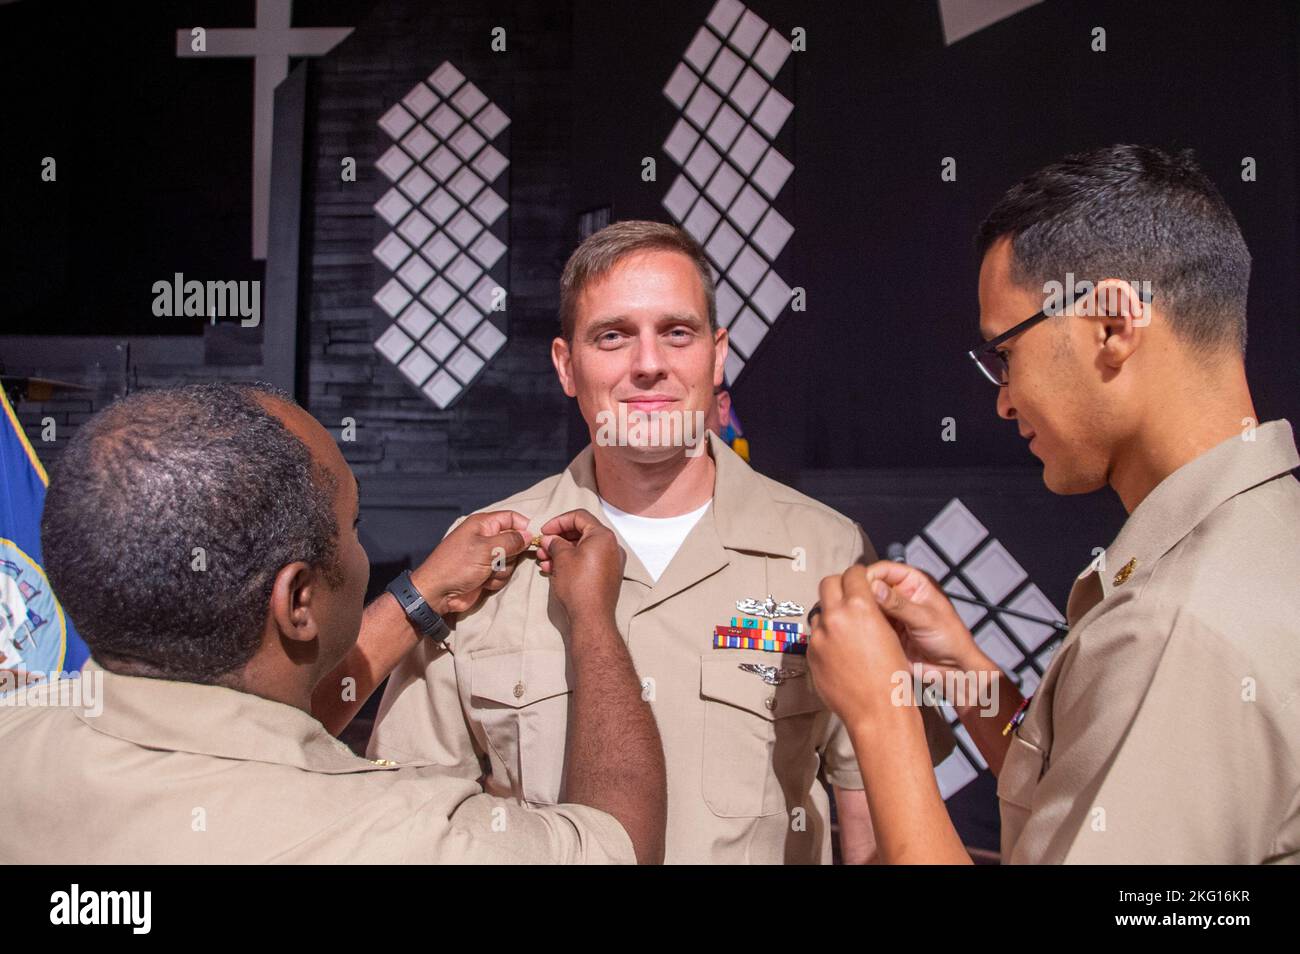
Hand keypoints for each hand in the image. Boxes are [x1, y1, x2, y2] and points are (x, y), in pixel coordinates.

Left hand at [414, 510, 531, 614]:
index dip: (525, 527)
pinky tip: (483, 583)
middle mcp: (486, 538)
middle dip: (511, 554)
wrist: (438, 594)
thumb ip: (511, 541)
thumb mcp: (486, 549)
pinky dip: (496, 580)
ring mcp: (486, 557)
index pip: (512, 518)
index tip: (535, 540)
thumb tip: (529, 535)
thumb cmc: (457, 566)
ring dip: (502, 570)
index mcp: (483, 524)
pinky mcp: (486, 573)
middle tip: (499, 560)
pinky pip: (503, 574)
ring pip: (511, 561)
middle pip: (515, 541)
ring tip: (486, 573)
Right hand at [536, 509, 624, 627]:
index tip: (544, 531)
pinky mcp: (607, 575)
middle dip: (558, 538)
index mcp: (603, 536)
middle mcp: (611, 546)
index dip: (558, 521)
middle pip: (581, 532)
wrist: (591, 617)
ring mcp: (611, 562)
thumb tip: (550, 539)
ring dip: (561, 551)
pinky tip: (553, 569)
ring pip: (582, 548)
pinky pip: (587, 561)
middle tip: (542, 546)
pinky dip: (571, 562)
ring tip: (544, 560)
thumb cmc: (578, 585)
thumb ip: (555, 542)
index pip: (579, 516)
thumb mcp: (562, 558)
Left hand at [808, 565, 912, 730]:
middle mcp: (835, 617)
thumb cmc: (892, 675)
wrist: (879, 711)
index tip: (860, 580)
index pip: (852, 573)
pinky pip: (815, 637)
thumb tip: (860, 599)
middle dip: (839, 586)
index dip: (858, 575)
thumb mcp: (889, 633)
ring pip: (819, 612)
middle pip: (828, 584)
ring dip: (830, 615)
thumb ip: (870, 610)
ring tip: (846, 630)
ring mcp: (819, 636)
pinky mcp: (810, 654)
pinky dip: (825, 638)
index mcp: (860, 606)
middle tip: (848, 597)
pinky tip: (840, 652)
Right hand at [859, 561, 985, 679]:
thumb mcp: (925, 618)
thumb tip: (873, 587)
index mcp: (914, 582)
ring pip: (867, 605)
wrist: (953, 669)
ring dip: (860, 611)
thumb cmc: (951, 639)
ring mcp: (892, 612)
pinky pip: (869, 623)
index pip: (885, 569)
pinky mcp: (886, 629)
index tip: (855, 586)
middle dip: (861, 594)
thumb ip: (898, 604)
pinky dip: (862, 625)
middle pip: (872, 585)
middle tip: (850, 605)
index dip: (869, 575)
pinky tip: (856, 631)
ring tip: (851, 619)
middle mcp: (900, 593)